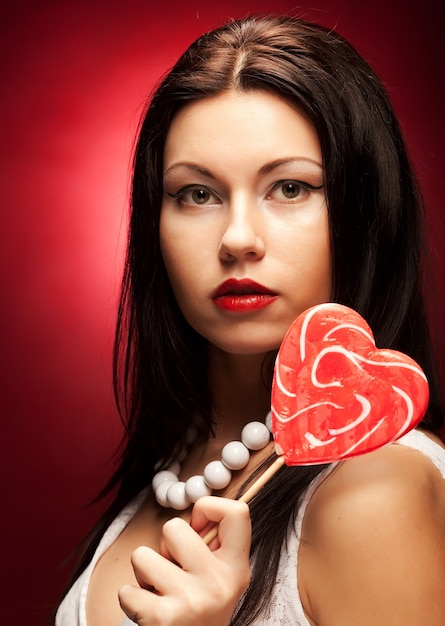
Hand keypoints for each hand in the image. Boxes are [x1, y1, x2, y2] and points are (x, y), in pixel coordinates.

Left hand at [118, 497, 250, 625]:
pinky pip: (126, 590)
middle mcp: (218, 583)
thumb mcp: (222, 578)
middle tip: (174, 570)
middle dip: (165, 546)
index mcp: (236, 568)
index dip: (208, 509)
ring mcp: (191, 600)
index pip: (237, 512)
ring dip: (145, 573)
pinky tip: (148, 609)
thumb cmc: (201, 610)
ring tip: (160, 590)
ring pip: (142, 555)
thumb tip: (198, 513)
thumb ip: (214, 545)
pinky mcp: (163, 618)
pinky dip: (131, 599)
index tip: (198, 529)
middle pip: (174, 526)